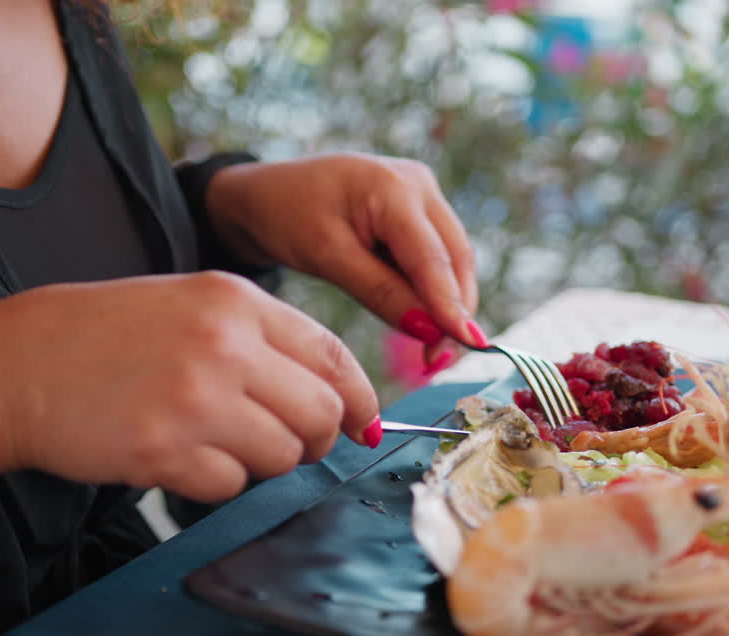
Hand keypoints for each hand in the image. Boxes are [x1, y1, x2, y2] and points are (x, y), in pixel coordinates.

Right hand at [0, 272, 380, 500]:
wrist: (17, 365)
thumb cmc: (106, 337)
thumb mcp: (191, 306)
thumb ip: (266, 343)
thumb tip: (341, 403)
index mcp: (234, 300)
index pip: (333, 356)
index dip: (358, 399)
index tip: (361, 424)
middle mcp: (223, 345)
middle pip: (320, 413)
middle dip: (312, 439)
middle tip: (281, 442)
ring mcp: (194, 399)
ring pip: (281, 456)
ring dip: (259, 462)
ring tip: (212, 441)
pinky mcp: (163, 451)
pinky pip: (230, 486)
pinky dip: (214, 482)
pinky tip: (175, 455)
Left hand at [205, 152, 483, 366]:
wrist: (262, 193)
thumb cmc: (285, 216)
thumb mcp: (327, 256)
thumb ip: (380, 292)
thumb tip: (429, 331)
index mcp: (392, 186)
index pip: (432, 257)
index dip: (451, 306)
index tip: (466, 346)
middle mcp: (417, 183)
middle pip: (455, 257)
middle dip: (454, 310)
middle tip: (440, 359)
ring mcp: (420, 194)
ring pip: (451, 259)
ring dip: (447, 303)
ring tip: (432, 351)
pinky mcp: (416, 210)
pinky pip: (435, 256)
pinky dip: (431, 290)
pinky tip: (420, 322)